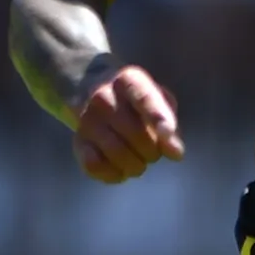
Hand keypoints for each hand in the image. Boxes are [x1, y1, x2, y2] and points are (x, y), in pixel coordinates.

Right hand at [74, 65, 183, 182]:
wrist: (92, 92)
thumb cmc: (136, 101)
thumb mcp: (158, 100)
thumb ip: (170, 124)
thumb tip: (175, 154)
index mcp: (128, 80)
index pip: (144, 98)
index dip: (158, 117)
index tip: (168, 134)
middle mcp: (103, 96)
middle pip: (137, 134)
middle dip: (153, 151)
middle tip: (153, 150)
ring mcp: (87, 119)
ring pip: (118, 154)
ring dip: (136, 166)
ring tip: (139, 160)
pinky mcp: (78, 141)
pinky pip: (95, 166)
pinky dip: (114, 174)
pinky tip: (120, 169)